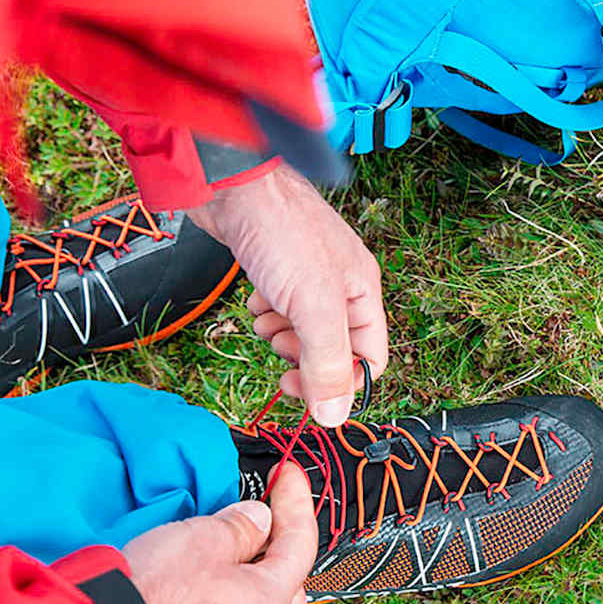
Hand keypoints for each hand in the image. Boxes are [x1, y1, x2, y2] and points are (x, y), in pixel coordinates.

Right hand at [123, 463, 316, 603]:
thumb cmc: (157, 591)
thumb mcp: (207, 538)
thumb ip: (243, 525)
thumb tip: (259, 518)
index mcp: (269, 602)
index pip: (300, 543)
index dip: (296, 500)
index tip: (288, 473)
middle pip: (288, 581)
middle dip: (283, 545)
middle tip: (267, 513)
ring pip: (255, 594)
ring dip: (248, 561)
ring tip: (228, 532)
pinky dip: (224, 579)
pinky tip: (203, 561)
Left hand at [188, 164, 387, 425]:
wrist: (233, 186)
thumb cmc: (281, 231)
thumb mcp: (313, 305)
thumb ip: (327, 362)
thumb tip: (335, 417)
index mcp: (363, 293)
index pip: (369, 359)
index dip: (340, 384)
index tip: (305, 393)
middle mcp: (339, 287)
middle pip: (333, 349)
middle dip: (304, 357)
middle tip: (280, 348)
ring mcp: (306, 279)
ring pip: (302, 332)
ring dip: (281, 336)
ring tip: (266, 317)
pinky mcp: (276, 272)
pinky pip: (277, 311)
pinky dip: (264, 312)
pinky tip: (254, 298)